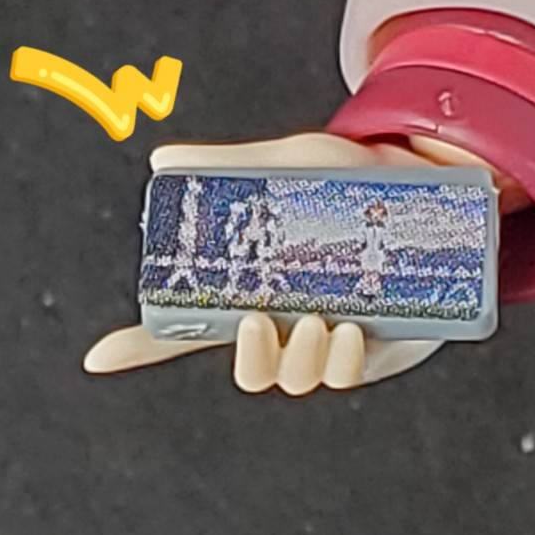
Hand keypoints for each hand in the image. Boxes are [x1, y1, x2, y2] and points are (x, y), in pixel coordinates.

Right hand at [83, 133, 505, 394]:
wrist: (436, 182)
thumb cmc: (356, 176)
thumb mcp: (294, 163)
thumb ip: (232, 165)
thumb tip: (159, 158)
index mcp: (257, 283)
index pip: (191, 323)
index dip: (142, 344)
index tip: (98, 357)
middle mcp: (291, 315)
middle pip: (250, 366)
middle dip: (251, 360)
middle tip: (262, 322)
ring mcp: (333, 333)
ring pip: (299, 376)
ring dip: (301, 361)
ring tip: (323, 323)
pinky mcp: (379, 343)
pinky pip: (349, 374)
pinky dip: (344, 363)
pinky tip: (352, 332)